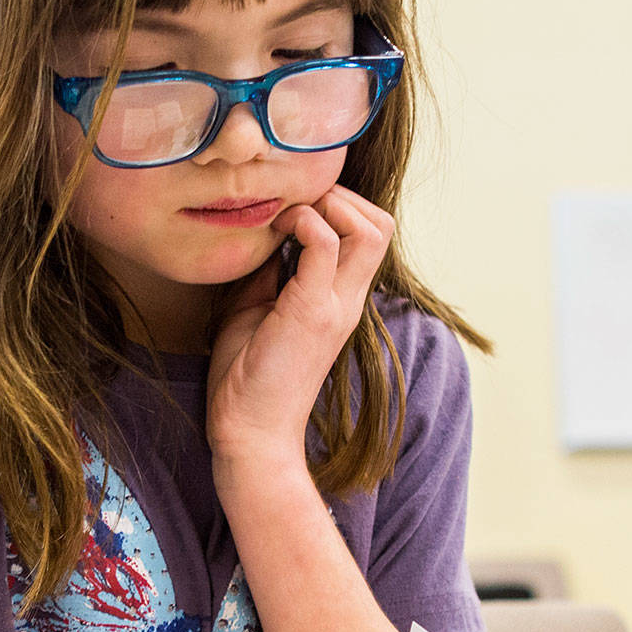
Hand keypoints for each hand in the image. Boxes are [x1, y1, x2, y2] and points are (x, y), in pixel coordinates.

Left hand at [207, 185, 394, 475]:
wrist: (251, 434)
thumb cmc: (248, 377)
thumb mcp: (258, 308)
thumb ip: (270, 272)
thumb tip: (263, 234)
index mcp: (340, 300)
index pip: (371, 235)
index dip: (340, 207)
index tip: (294, 209)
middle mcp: (348, 301)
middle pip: (382, 225)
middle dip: (342, 197)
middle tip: (297, 206)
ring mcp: (334, 305)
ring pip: (370, 229)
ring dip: (330, 206)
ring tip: (292, 217)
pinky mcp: (311, 311)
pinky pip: (325, 244)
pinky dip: (304, 222)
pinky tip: (277, 231)